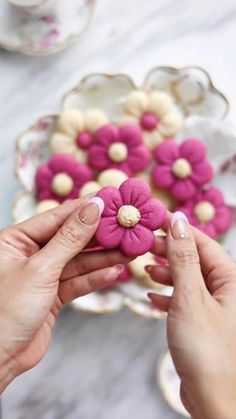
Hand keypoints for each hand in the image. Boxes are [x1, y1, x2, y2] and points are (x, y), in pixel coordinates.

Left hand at [0, 196, 127, 392]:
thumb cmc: (5, 312)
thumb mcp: (41, 269)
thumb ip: (70, 239)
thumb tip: (92, 209)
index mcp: (15, 240)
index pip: (56, 217)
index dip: (84, 208)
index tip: (110, 200)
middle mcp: (28, 255)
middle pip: (70, 238)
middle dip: (98, 236)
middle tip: (125, 227)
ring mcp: (41, 275)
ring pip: (77, 261)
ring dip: (103, 258)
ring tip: (128, 251)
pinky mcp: (52, 295)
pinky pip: (77, 281)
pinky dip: (95, 278)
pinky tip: (114, 271)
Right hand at [147, 212, 235, 418]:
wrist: (213, 400)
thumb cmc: (207, 350)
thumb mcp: (190, 297)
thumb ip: (183, 258)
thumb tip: (178, 222)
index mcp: (230, 280)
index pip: (204, 243)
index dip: (179, 230)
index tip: (156, 220)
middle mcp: (225, 291)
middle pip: (195, 259)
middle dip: (170, 251)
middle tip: (145, 245)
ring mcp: (213, 307)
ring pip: (188, 279)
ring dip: (167, 273)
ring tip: (146, 270)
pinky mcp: (201, 323)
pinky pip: (184, 300)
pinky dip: (167, 296)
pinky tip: (152, 298)